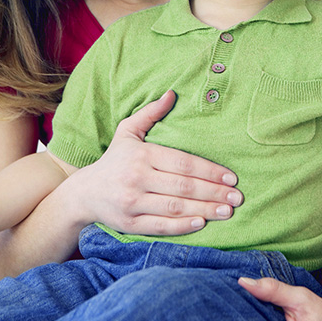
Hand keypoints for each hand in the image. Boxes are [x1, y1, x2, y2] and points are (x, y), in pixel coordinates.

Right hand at [67, 91, 243, 235]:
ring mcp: (132, 202)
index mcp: (142, 155)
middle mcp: (137, 178)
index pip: (183, 163)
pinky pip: (160, 226)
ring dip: (205, 209)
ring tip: (228, 211)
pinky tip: (202, 223)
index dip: (210, 171)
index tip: (232, 177)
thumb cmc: (114, 160)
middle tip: (237, 197)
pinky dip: (182, 226)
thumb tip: (172, 94)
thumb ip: (150, 114)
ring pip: (175, 207)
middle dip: (214, 192)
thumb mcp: (128, 132)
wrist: (83, 193)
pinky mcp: (129, 223)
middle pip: (183, 186)